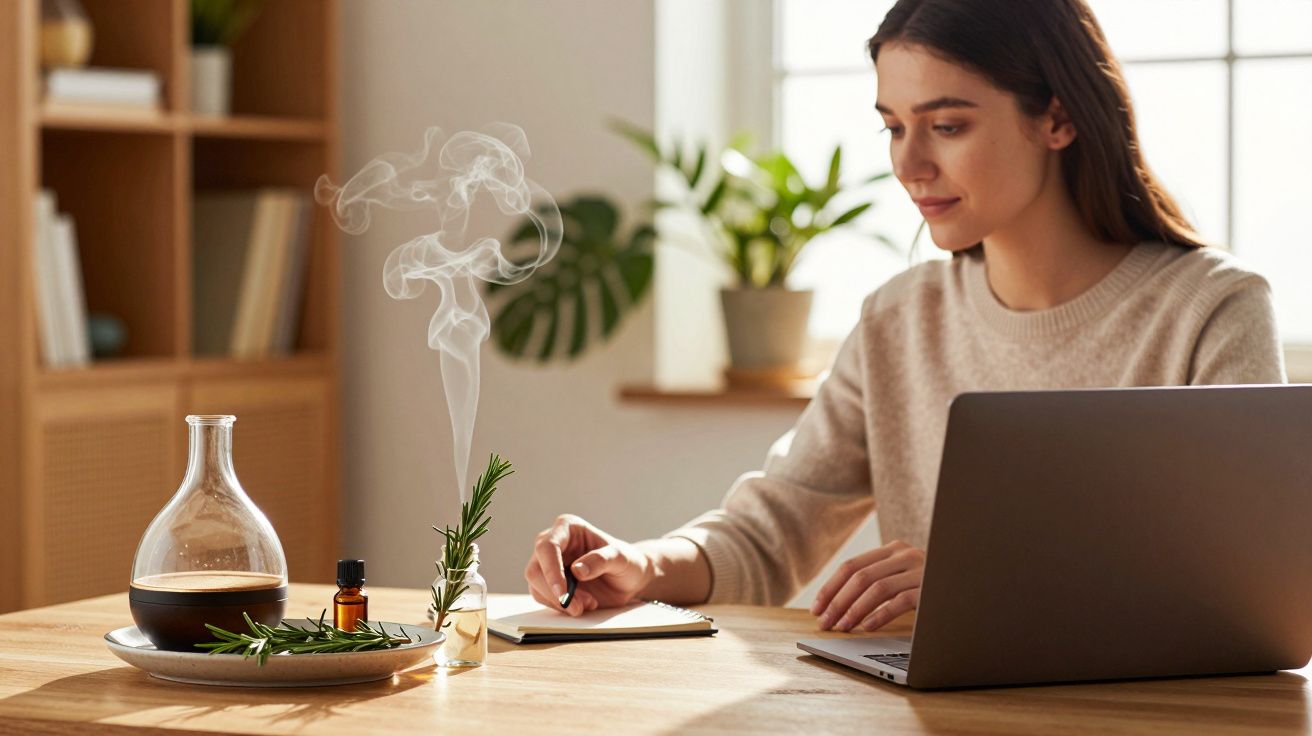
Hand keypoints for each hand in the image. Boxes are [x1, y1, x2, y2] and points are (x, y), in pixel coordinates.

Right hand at [524, 514, 654, 616]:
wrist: (631, 579)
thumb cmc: (627, 561)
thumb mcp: (621, 558)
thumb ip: (601, 560)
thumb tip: (576, 570)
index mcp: (568, 527)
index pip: (547, 546)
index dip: (551, 570)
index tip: (563, 593)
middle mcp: (554, 543)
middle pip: (535, 569)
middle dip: (555, 592)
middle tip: (578, 607)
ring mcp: (550, 563)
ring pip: (536, 586)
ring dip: (559, 602)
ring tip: (588, 603)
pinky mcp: (550, 582)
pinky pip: (544, 597)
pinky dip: (561, 607)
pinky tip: (582, 605)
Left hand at [810, 540, 924, 631]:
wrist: (971, 588)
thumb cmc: (931, 589)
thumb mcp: (902, 578)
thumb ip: (878, 581)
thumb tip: (836, 604)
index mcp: (894, 549)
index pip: (852, 566)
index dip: (830, 588)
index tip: (817, 608)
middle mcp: (906, 554)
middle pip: (860, 576)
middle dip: (837, 601)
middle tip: (825, 622)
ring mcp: (920, 569)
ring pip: (876, 587)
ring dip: (854, 609)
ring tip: (842, 627)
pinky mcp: (932, 588)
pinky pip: (899, 600)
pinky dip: (880, 615)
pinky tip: (867, 627)